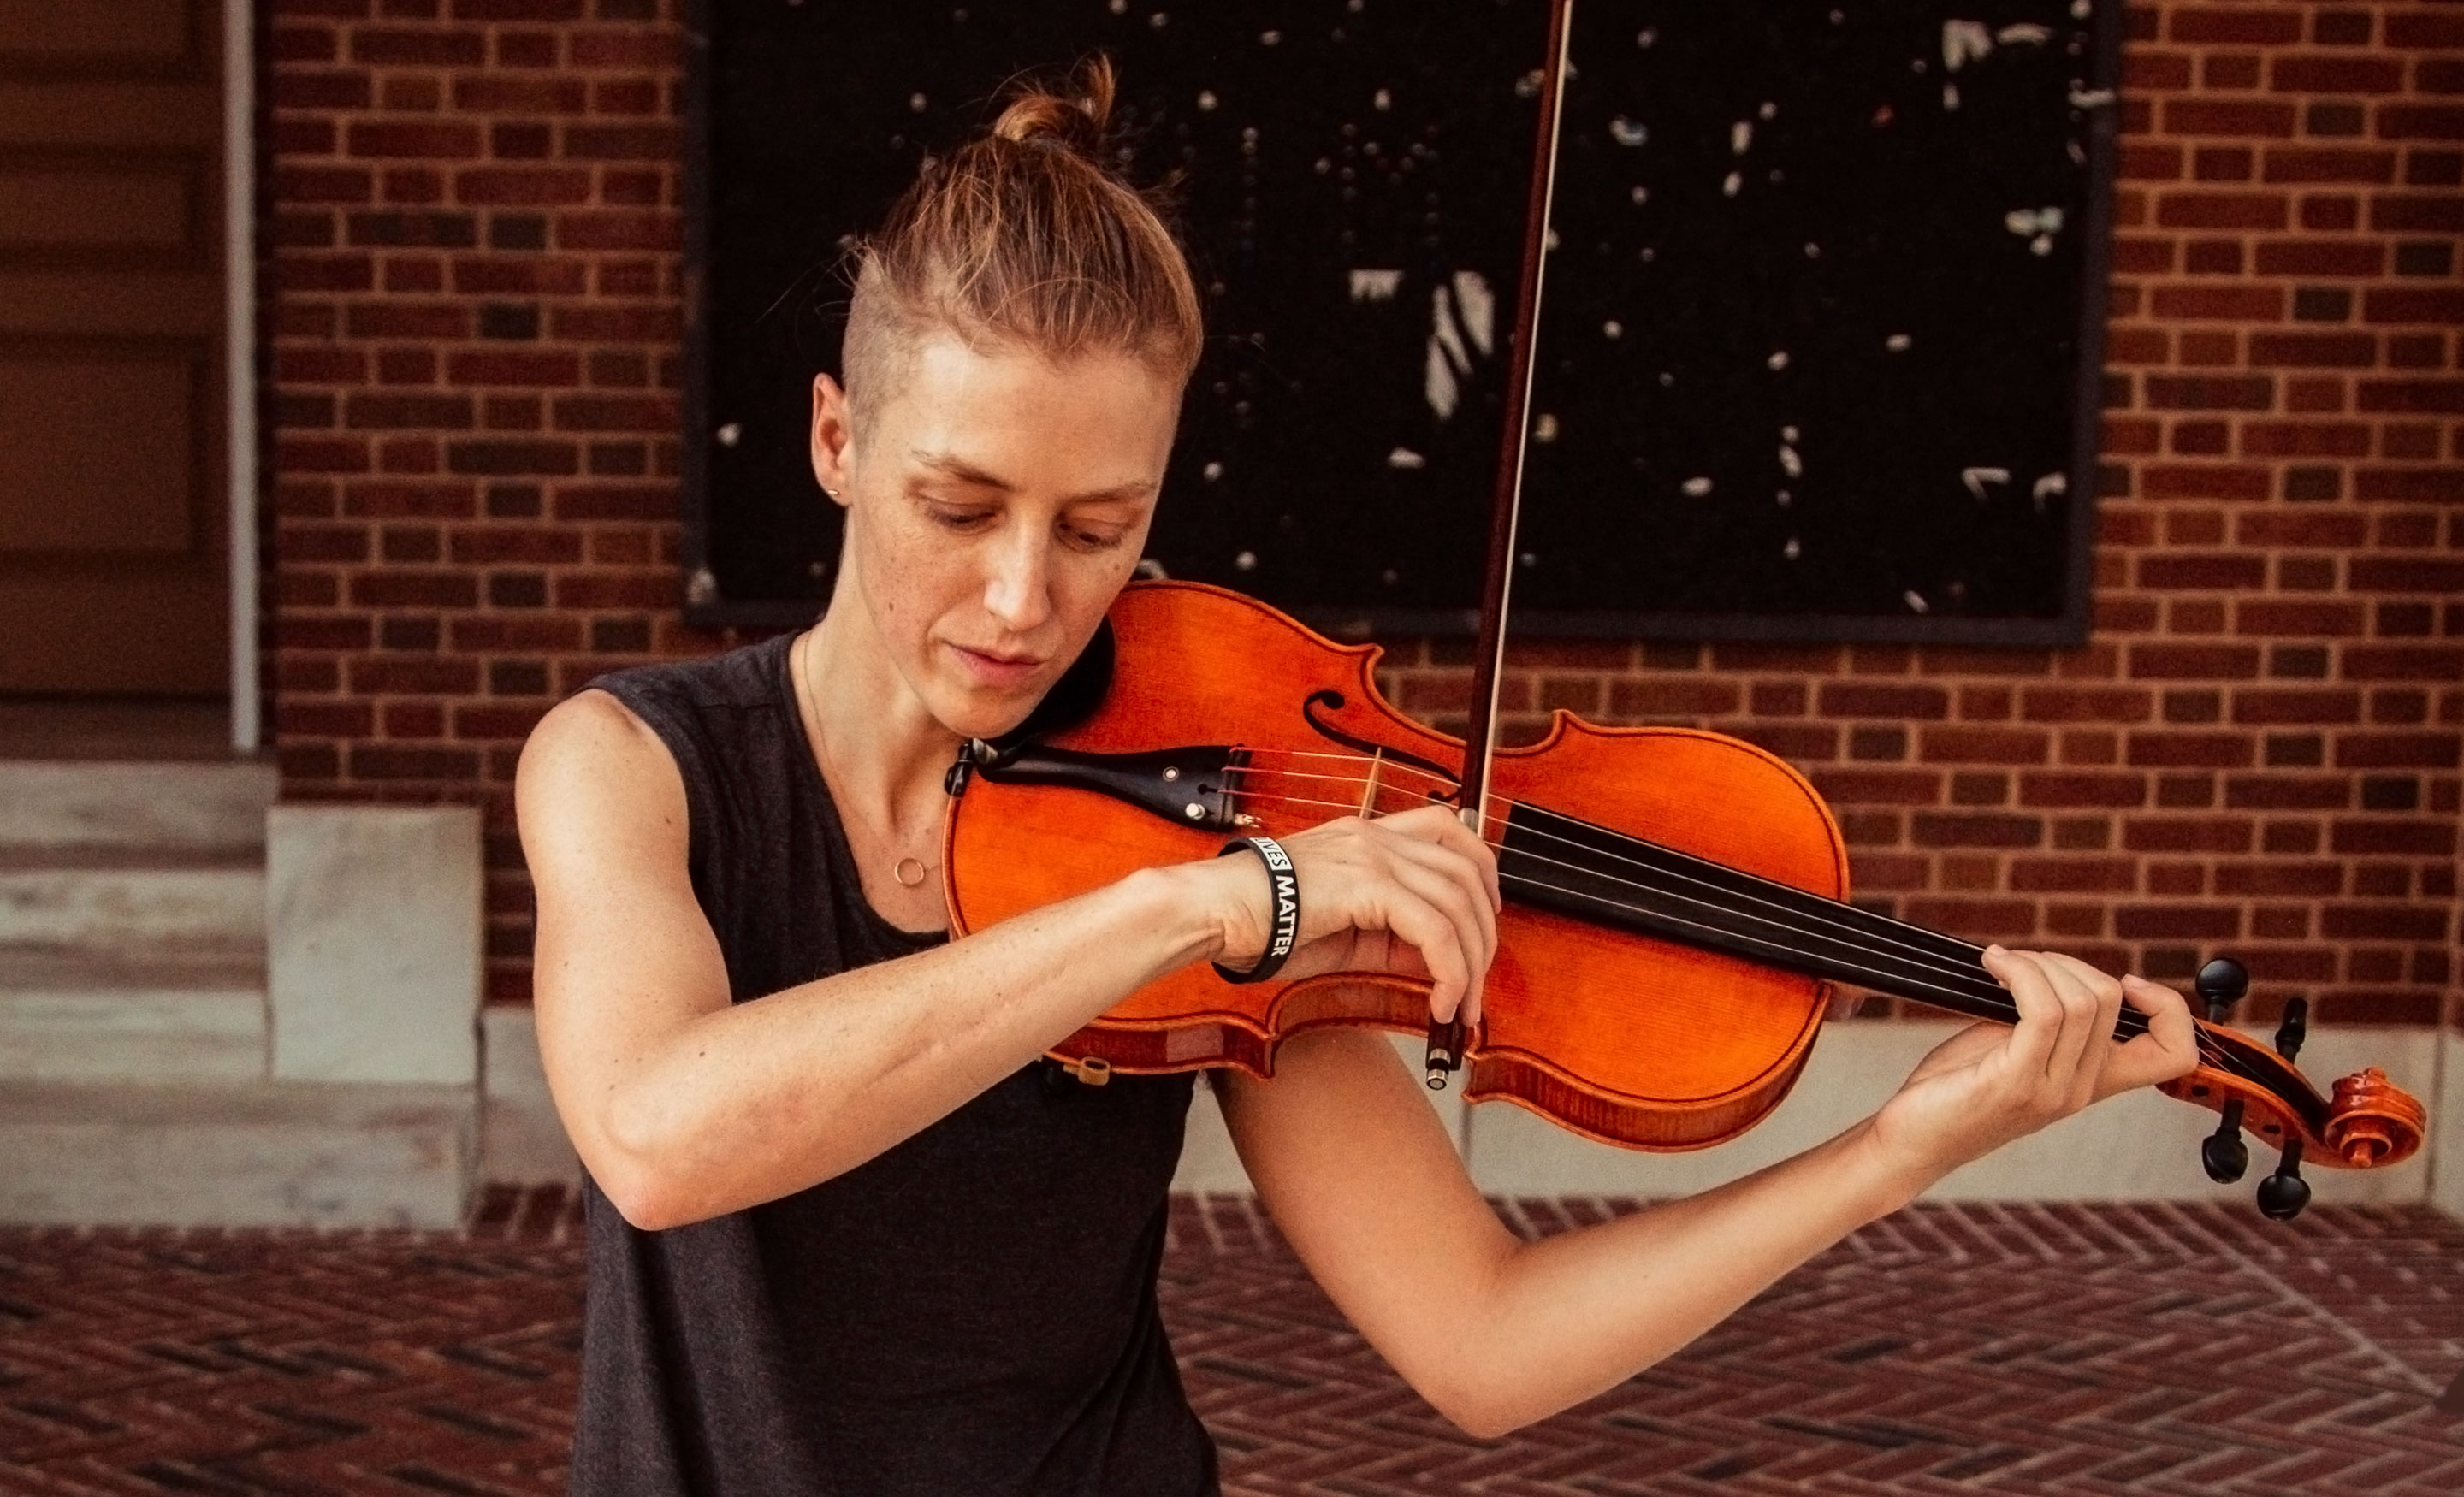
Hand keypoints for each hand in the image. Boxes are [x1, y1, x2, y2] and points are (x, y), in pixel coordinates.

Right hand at [1204, 805, 1501, 1025]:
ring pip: (1458, 903)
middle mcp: (1376, 836)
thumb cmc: (1259, 924)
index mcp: (1367, 835)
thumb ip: (1391, 938)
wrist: (1215, 913)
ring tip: (1461, 1007)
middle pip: (1466, 872)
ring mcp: (1373, 855)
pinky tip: (1438, 1003)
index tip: (1486, 916)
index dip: (1481, 870)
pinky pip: (1434, 931)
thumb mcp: (1342, 931)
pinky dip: (1448, 972)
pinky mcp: (1367, 885)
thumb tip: (1438, 963)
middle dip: (1485, 934)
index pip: (1447, 828)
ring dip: (1471, 964)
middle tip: (1477, 986)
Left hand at [1862, 946, 2198, 1191]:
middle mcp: (2080, 1089)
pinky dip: (2020, 974)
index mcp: (2092, 1081)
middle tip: (2020, 965)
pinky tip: (1993, 965)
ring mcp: (2051, 1090)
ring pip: (2082, 1002)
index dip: (2170, 1009)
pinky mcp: (2015, 1083)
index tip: (2128, 983)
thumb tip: (2055, 969)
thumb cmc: (1955, 1088)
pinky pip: (2042, 1012)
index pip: (2176, 1053)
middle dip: (2065, 963)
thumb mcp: (2014, 1047)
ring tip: (2001, 965)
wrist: (1911, 1140)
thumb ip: (2048, 1018)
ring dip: (2038, 964)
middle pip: (2111, 1001)